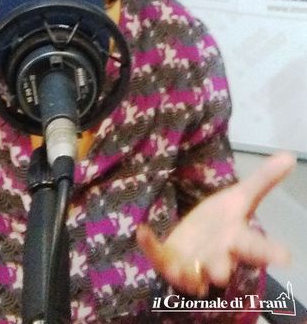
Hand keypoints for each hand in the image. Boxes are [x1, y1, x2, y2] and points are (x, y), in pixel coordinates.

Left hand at [137, 152, 294, 296]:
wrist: (197, 241)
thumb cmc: (223, 223)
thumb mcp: (241, 198)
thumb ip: (263, 180)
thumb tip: (289, 155)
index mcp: (238, 240)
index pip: (257, 247)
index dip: (271, 252)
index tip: (285, 257)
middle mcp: (218, 257)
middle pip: (223, 267)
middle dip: (221, 270)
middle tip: (220, 273)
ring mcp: (193, 264)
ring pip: (192, 276)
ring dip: (187, 274)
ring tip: (179, 269)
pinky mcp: (169, 262)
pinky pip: (159, 257)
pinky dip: (150, 247)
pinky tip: (142, 232)